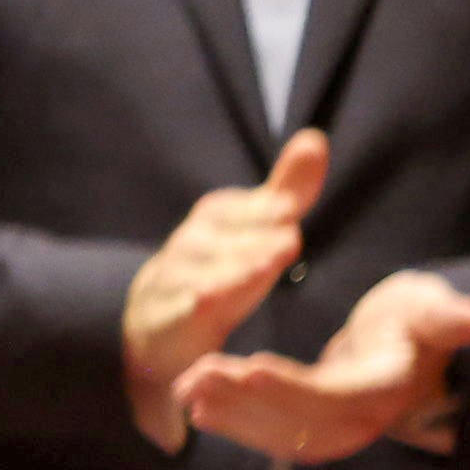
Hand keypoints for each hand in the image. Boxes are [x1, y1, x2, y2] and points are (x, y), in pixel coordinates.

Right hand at [122, 127, 327, 452]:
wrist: (155, 331)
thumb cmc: (219, 271)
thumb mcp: (255, 230)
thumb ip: (286, 189)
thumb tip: (314, 138)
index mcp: (213, 218)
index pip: (240, 210)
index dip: (265, 211)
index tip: (289, 211)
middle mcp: (187, 245)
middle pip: (222, 242)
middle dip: (253, 242)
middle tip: (287, 239)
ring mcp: (168, 285)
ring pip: (200, 276)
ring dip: (230, 273)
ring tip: (262, 270)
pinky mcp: (159, 325)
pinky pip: (174, 314)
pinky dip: (186, 309)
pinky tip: (205, 304)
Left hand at [174, 266, 469, 466]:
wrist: (409, 348)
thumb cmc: (418, 321)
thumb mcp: (433, 310)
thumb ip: (447, 317)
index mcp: (385, 391)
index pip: (336, 396)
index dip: (294, 388)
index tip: (252, 368)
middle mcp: (359, 421)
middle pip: (296, 420)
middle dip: (245, 401)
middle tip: (200, 375)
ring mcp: (333, 431)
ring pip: (276, 431)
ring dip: (229, 413)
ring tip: (187, 387)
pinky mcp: (310, 429)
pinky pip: (268, 433)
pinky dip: (231, 422)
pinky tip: (195, 404)